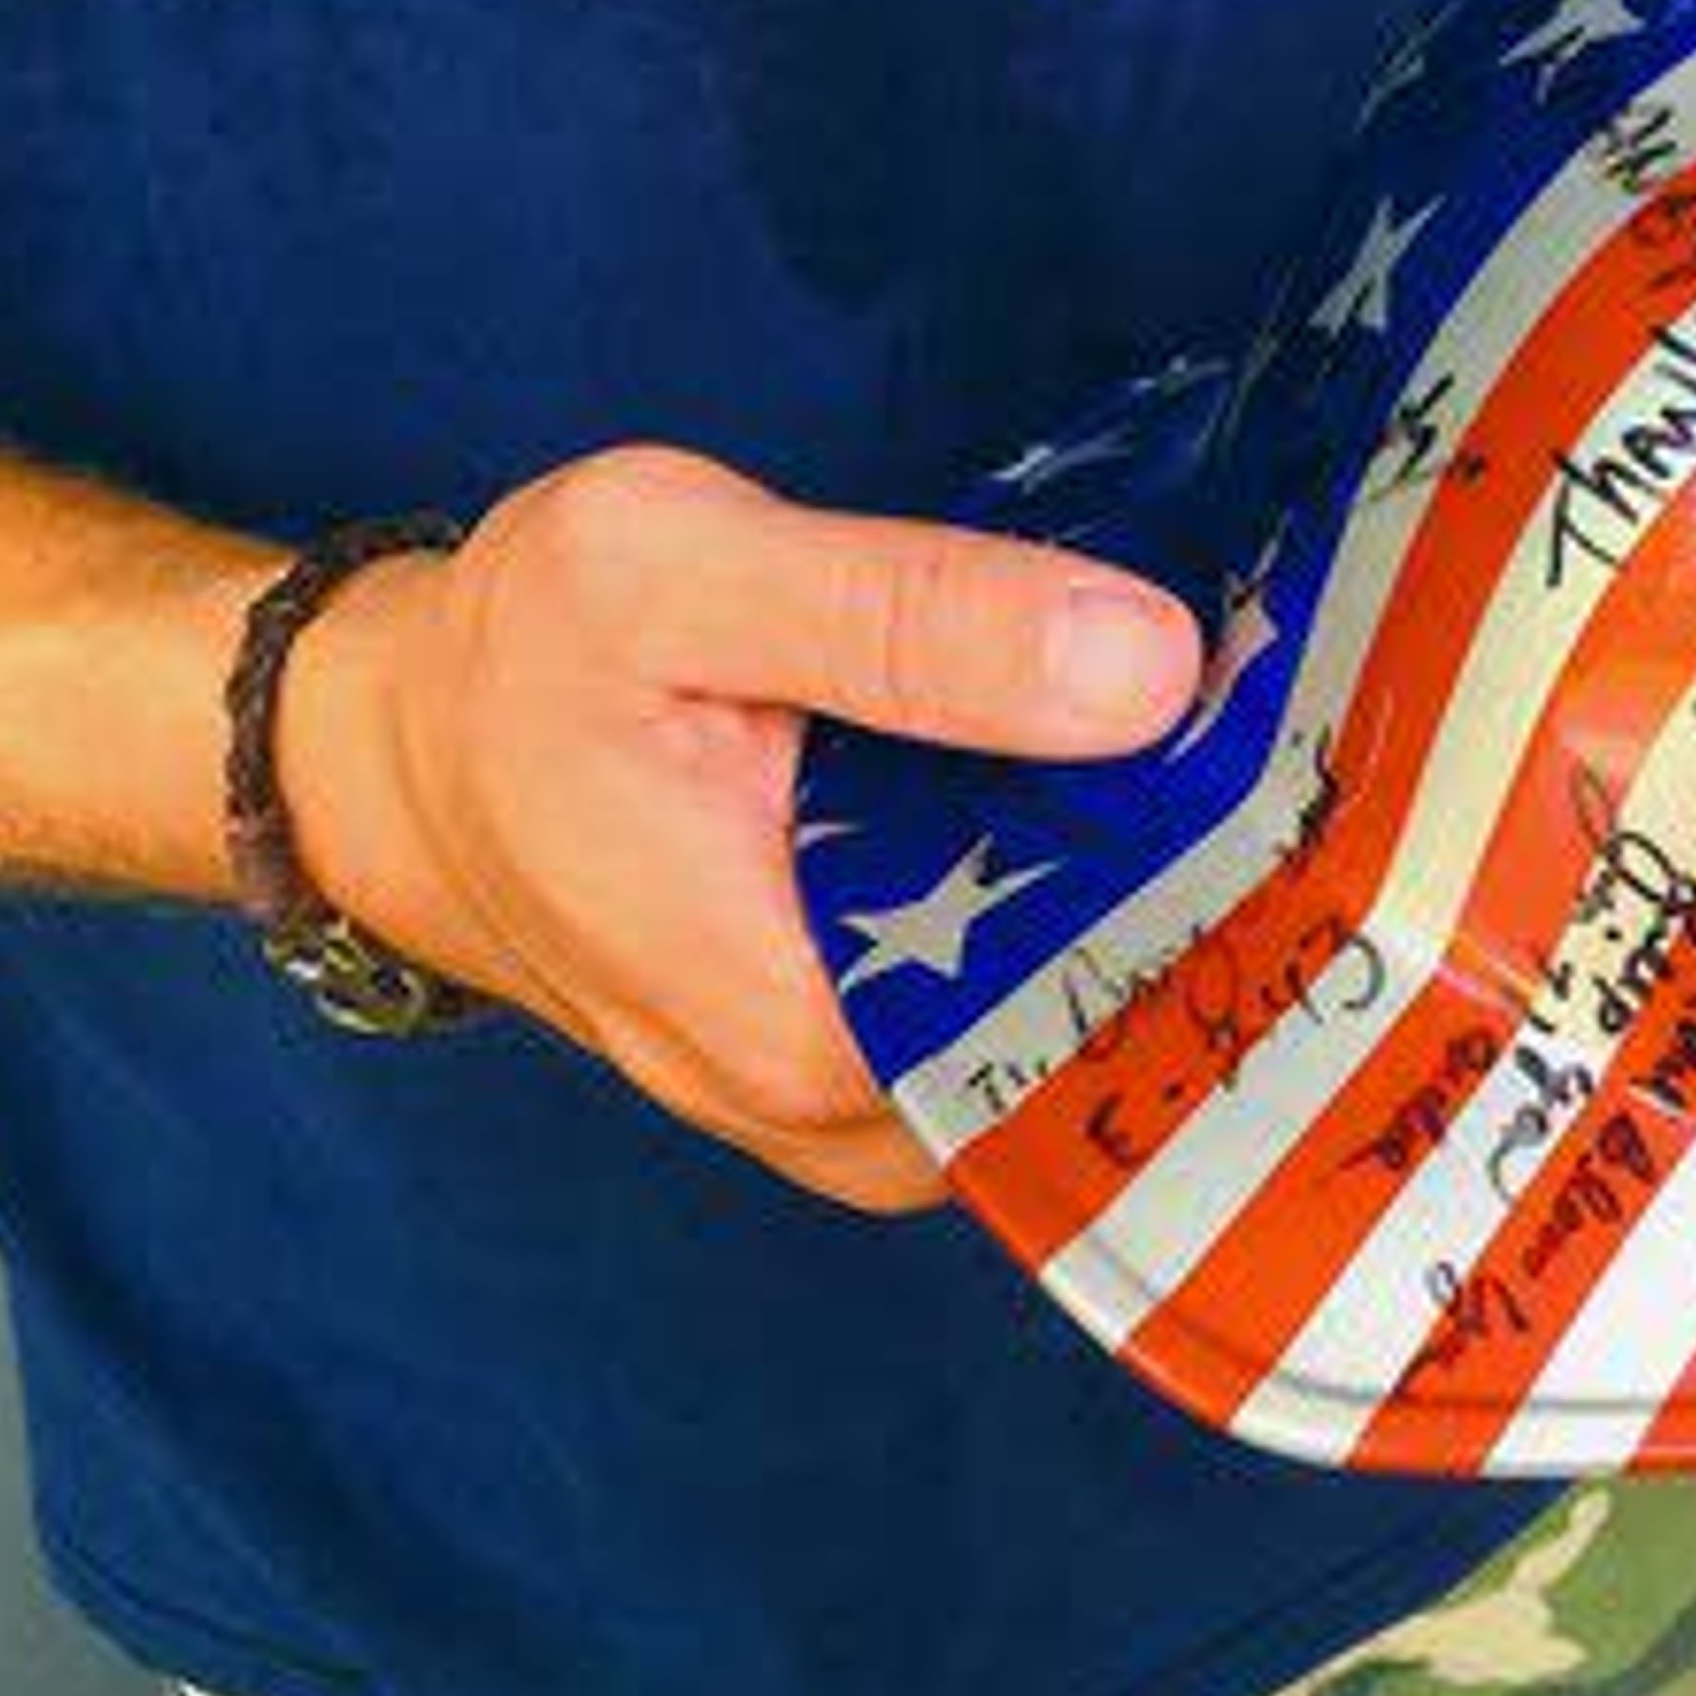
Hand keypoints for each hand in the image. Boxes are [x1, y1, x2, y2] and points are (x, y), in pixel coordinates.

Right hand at [275, 445, 1201, 1210]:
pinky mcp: (873, 1076)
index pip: (1108, 992)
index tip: (1291, 741)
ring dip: (1159, 889)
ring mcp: (863, 1119)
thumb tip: (1144, 662)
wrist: (405, 753)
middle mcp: (851, 1125)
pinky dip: (1088, 905)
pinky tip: (1117, 791)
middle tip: (1273, 719)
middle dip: (1211, 878)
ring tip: (1205, 740)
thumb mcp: (680, 571)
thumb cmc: (519, 658)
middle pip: (1115, 1022)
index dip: (1221, 865)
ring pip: (1087, 1022)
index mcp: (811, 1036)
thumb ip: (909, 615)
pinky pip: (1030, 1008)